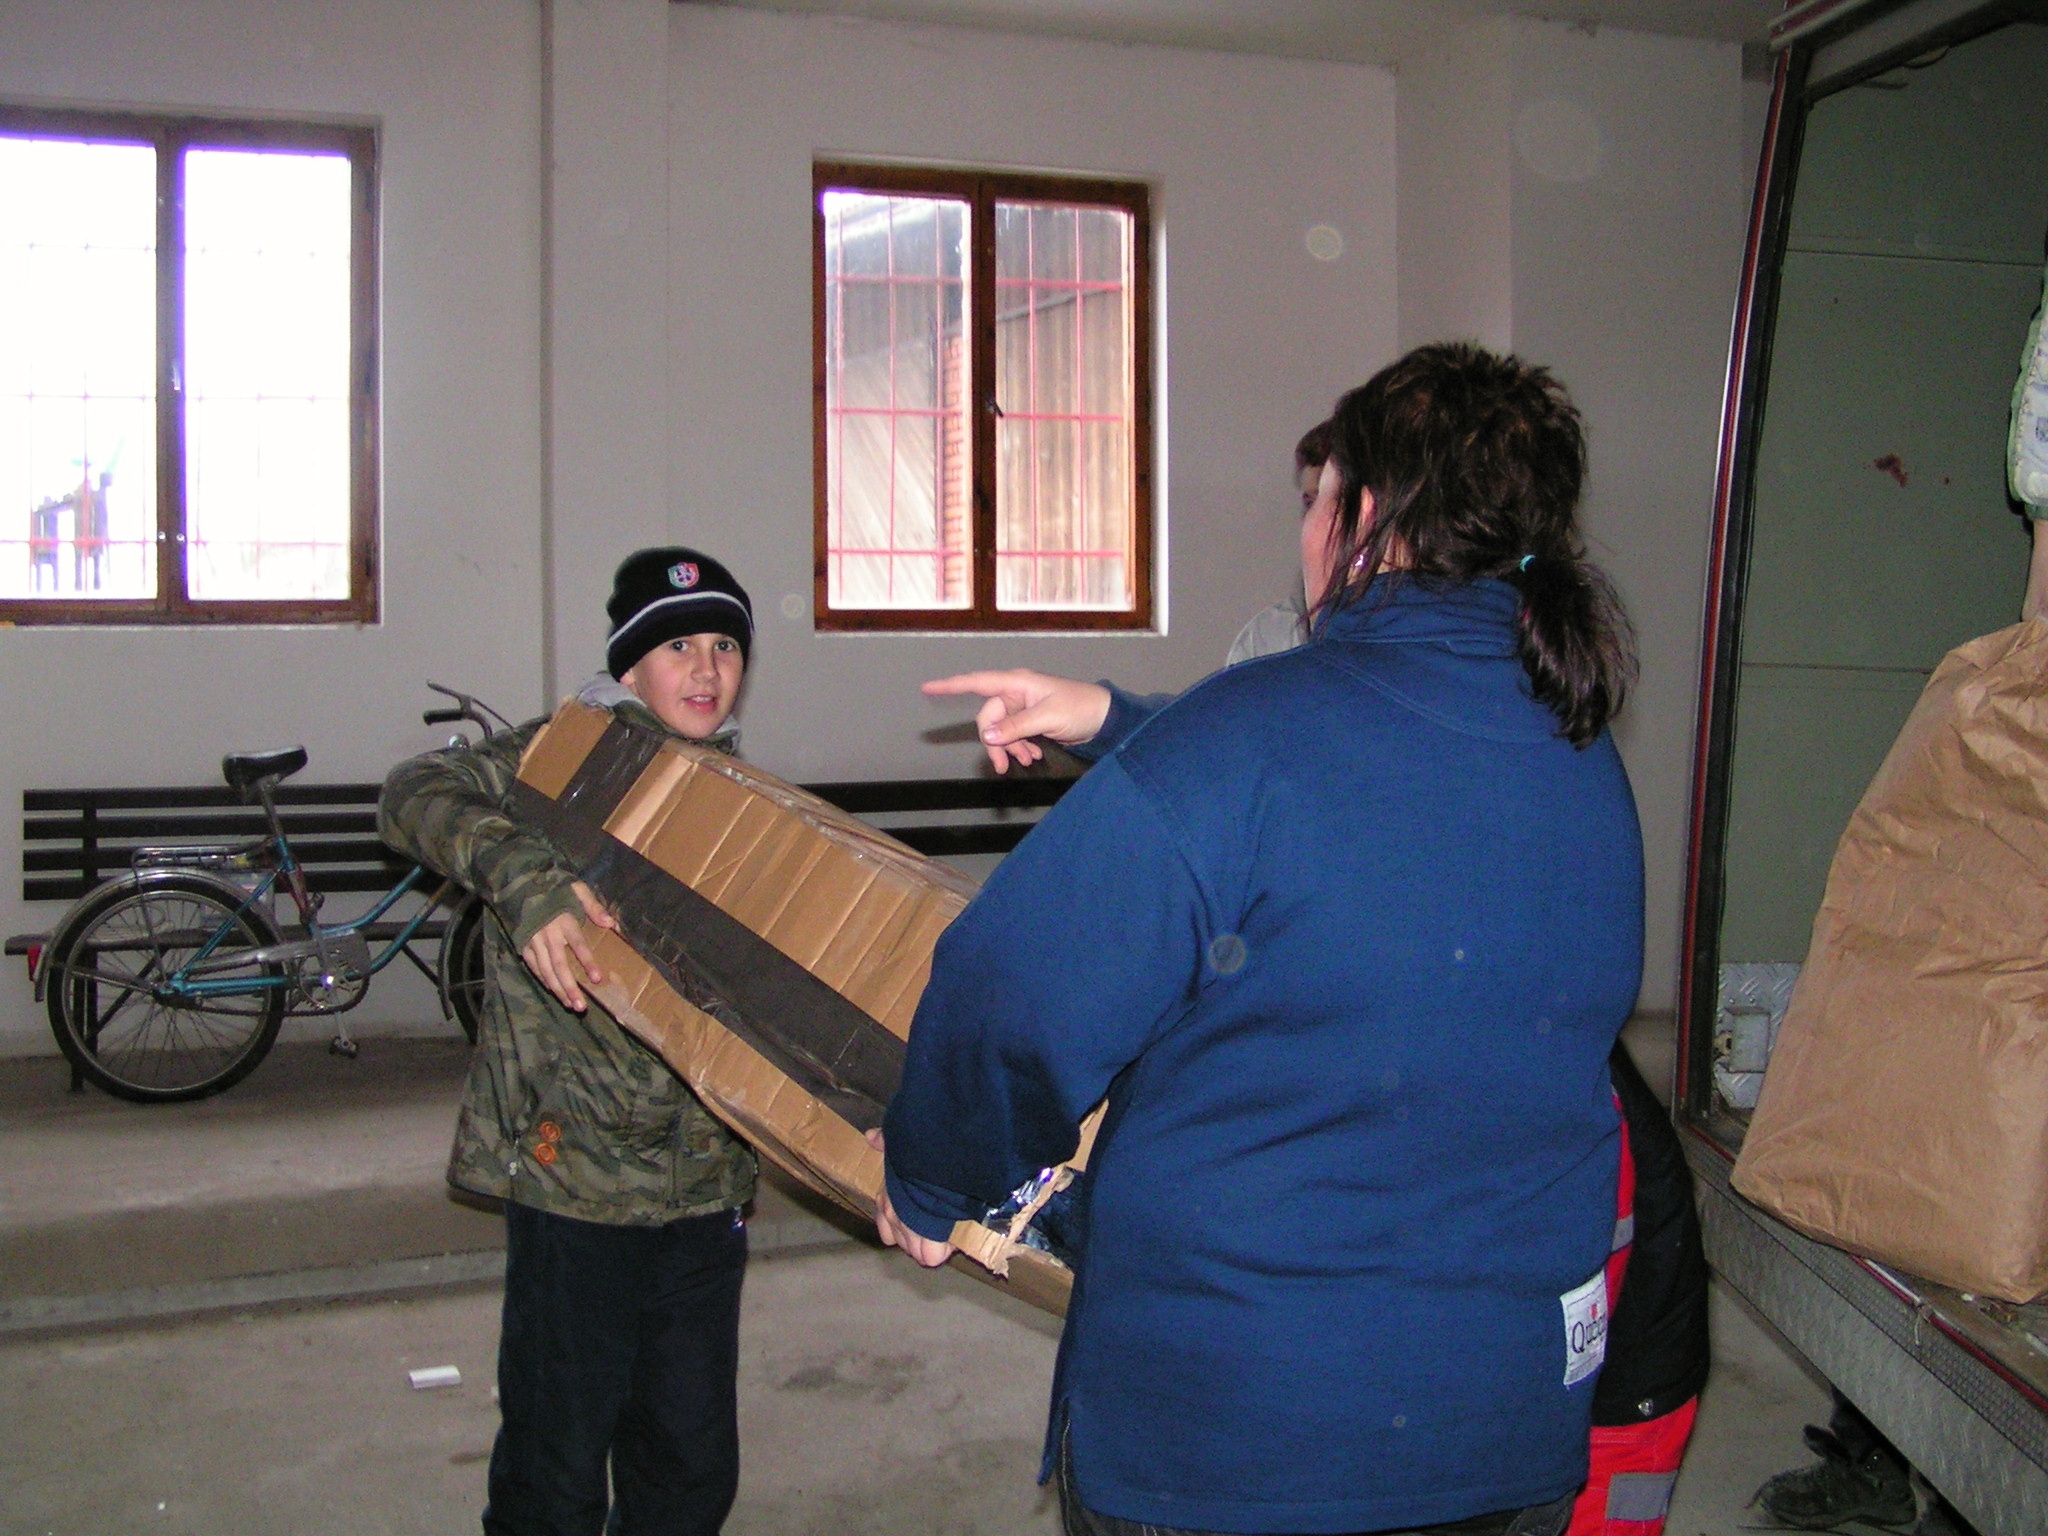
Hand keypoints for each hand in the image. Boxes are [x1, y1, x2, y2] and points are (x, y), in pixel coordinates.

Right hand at [520, 881, 616, 1012]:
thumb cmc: (555, 887)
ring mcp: (533, 941)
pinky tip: (553, 991)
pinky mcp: (523, 944)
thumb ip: (594, 905)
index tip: (597, 979)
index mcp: (563, 920)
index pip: (578, 944)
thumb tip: (611, 923)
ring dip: (557, 989)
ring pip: (545, 970)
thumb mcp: (577, 888)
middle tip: (581, 1006)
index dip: (587, 962)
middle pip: (559, 965)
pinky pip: (533, 966)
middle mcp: (547, 934)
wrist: (521, 882)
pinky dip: (543, 980)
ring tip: (571, 1005)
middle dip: (569, 987)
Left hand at [865, 1128, 955, 1267]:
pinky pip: (933, 1256)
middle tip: (937, 1224)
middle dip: (919, 1237)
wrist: (935, 1163)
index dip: (901, 1225)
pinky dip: (945, 1249)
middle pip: (903, 1243)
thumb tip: (870, 1137)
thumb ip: (885, 1141)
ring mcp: (909, 1231)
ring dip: (932, 1244)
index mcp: (885, 1198)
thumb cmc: (916, 1151)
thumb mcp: (896, 1141)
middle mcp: (893, 1217)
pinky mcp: (928, 1243)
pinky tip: (955, 1236)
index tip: (918, 1216)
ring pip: (918, 1252)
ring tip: (948, 1231)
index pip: (886, 1226)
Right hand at [921, 670, 1111, 773]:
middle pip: (988, 718)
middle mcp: (1015, 693)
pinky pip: (1013, 736)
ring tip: (1026, 762)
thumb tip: (987, 736)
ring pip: (1000, 731)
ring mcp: (1022, 708)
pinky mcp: (1030, 721)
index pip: (977, 683)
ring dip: (1008, 748)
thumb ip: (1015, 727)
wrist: (1104, 719)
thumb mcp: (1047, 717)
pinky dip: (1019, 747)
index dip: (950, 686)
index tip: (926, 688)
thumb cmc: (1079, 708)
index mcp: (1016, 683)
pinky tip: (1032, 757)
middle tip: (1003, 765)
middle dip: (994, 742)